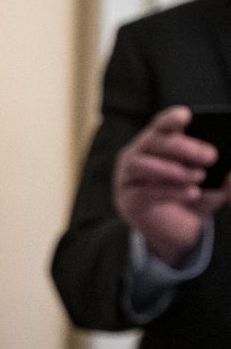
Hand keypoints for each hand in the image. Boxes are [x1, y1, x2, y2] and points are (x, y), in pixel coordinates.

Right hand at [114, 105, 230, 261]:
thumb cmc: (190, 199)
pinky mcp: (129, 200)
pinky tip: (191, 193)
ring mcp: (128, 178)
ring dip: (171, 169)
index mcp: (157, 146)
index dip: (170, 120)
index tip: (186, 115)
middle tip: (210, 156)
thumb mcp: (213, 187)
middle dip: (181, 146)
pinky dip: (170, 192)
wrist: (174, 233)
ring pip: (141, 164)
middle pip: (152, 142)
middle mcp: (138, 156)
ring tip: (197, 177)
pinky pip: (145, 192)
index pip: (160, 126)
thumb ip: (223, 179)